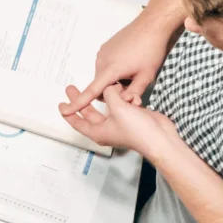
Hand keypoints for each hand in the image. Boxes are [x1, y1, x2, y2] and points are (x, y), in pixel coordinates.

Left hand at [59, 84, 180, 157]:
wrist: (161, 137)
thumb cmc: (138, 130)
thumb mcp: (118, 108)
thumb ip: (110, 94)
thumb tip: (109, 87)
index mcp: (98, 131)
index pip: (77, 123)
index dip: (68, 113)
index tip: (61, 105)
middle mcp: (107, 128)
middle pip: (89, 113)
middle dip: (81, 100)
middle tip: (72, 88)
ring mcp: (119, 123)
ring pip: (107, 107)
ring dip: (107, 97)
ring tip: (103, 85)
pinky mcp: (131, 117)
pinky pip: (122, 105)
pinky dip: (124, 99)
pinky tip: (129, 95)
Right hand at [64, 10, 182, 112]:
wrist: (151, 25)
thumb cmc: (150, 49)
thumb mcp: (146, 76)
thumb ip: (133, 93)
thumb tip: (124, 103)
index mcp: (110, 70)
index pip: (91, 91)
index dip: (78, 103)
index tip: (65, 110)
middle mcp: (102, 61)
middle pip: (101, 86)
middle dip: (113, 91)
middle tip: (133, 85)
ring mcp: (102, 54)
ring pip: (103, 76)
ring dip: (115, 80)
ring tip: (133, 71)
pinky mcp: (105, 49)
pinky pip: (105, 66)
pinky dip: (114, 70)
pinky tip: (130, 62)